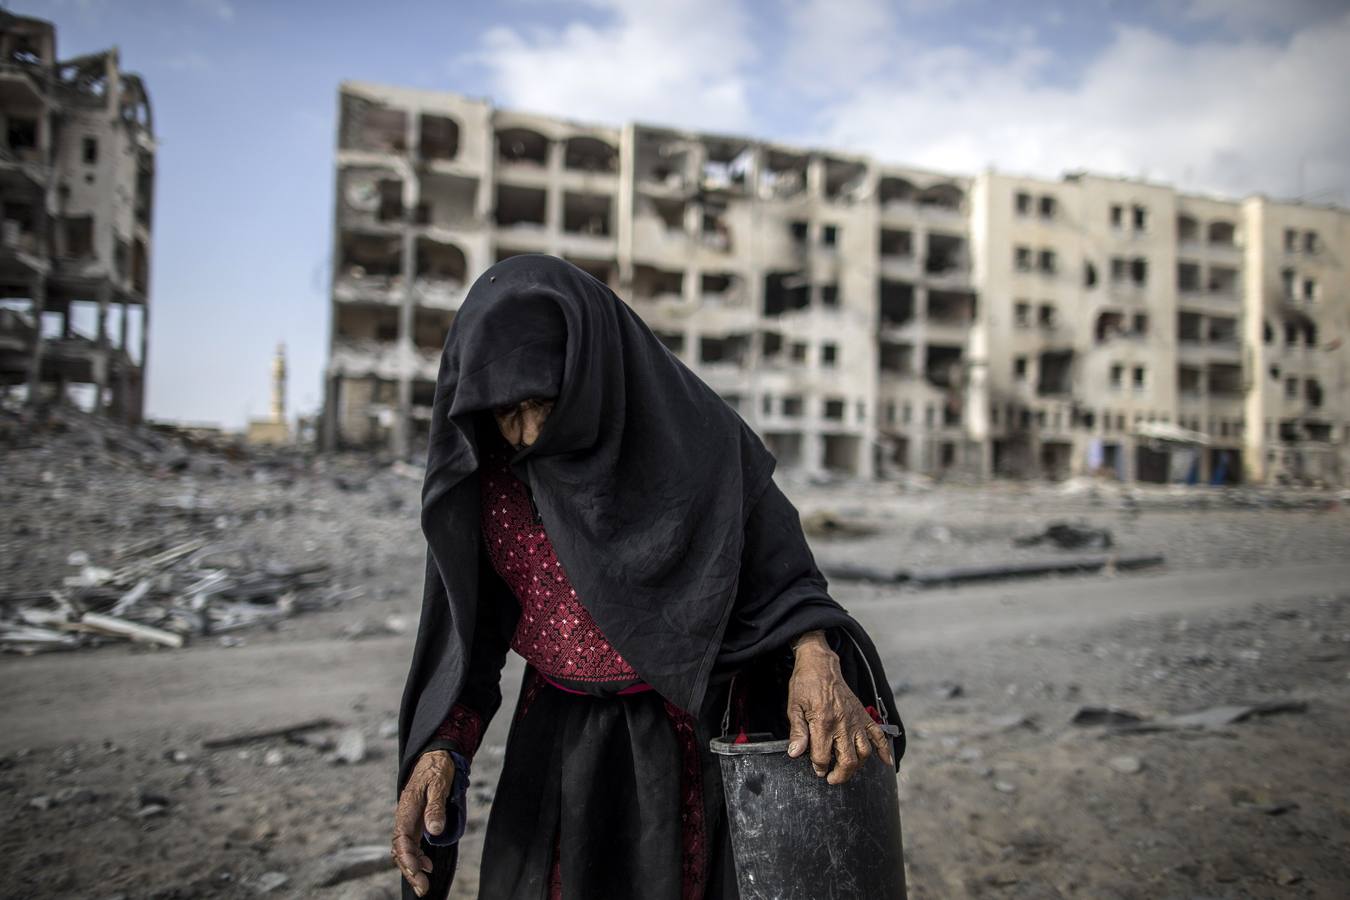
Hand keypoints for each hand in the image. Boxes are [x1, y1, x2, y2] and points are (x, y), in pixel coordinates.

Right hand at [391, 749, 454, 896]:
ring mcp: (409, 821)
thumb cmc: (437, 769)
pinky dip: (417, 858)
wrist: (435, 756)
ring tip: (425, 882)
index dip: (408, 858)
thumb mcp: (439, 785)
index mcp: (406, 809)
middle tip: (423, 889)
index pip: (401, 840)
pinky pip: (411, 845)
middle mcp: (404, 818)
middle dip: (409, 871)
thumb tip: (433, 831)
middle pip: (400, 850)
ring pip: (404, 850)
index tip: (418, 873)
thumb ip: (436, 808)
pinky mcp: (416, 822)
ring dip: (412, 868)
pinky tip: (428, 865)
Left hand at [785, 631, 893, 783]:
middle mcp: (843, 724)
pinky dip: (884, 750)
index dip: (818, 767)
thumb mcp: (794, 707)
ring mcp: (856, 720)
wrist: (821, 665)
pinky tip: (885, 762)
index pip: (823, 757)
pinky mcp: (864, 716)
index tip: (817, 769)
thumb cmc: (805, 685)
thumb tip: (795, 754)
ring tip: (847, 769)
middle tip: (831, 778)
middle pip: (847, 760)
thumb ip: (797, 732)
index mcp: (823, 722)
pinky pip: (878, 735)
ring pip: (864, 752)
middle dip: (839, 775)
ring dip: (857, 766)